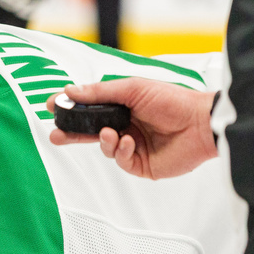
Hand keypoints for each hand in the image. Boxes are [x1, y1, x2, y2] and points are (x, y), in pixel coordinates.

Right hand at [46, 79, 218, 178]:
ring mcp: (132, 146)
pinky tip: (130, 142)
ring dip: (103, 140)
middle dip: (71, 132)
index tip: (52, 106)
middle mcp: (125, 126)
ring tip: (111, 133)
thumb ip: (100, 92)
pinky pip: (120, 160)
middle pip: (90, 131)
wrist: (201, 124)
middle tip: (56, 134)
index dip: (71, 108)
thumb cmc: (173, 101)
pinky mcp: (140, 164)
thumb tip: (70, 90)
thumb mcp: (133, 89)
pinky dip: (121, 151)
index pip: (90, 108)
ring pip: (103, 147)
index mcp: (122, 106)